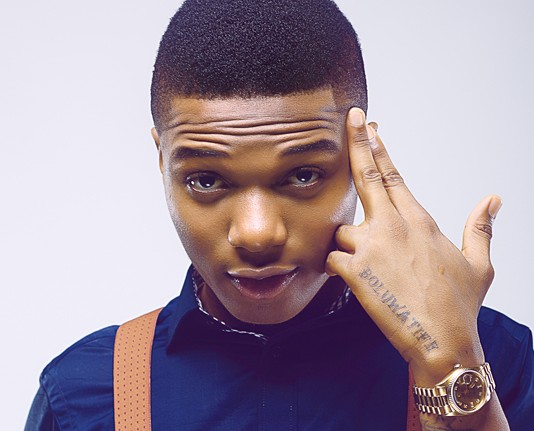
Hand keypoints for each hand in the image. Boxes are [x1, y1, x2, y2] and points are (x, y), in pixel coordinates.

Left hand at [325, 108, 502, 385]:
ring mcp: (373, 247)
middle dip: (357, 144)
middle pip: (369, 177)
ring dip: (348, 243)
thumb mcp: (478, 263)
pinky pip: (332, 258)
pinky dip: (336, 267)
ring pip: (342, 229)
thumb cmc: (460, 304)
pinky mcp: (355, 271)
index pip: (394, 175)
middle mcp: (394, 226)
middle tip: (350, 119)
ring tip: (371, 269)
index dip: (379, 148)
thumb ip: (480, 227)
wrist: (442, 341)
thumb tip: (494, 199)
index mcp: (420, 221)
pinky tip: (349, 279)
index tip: (369, 127)